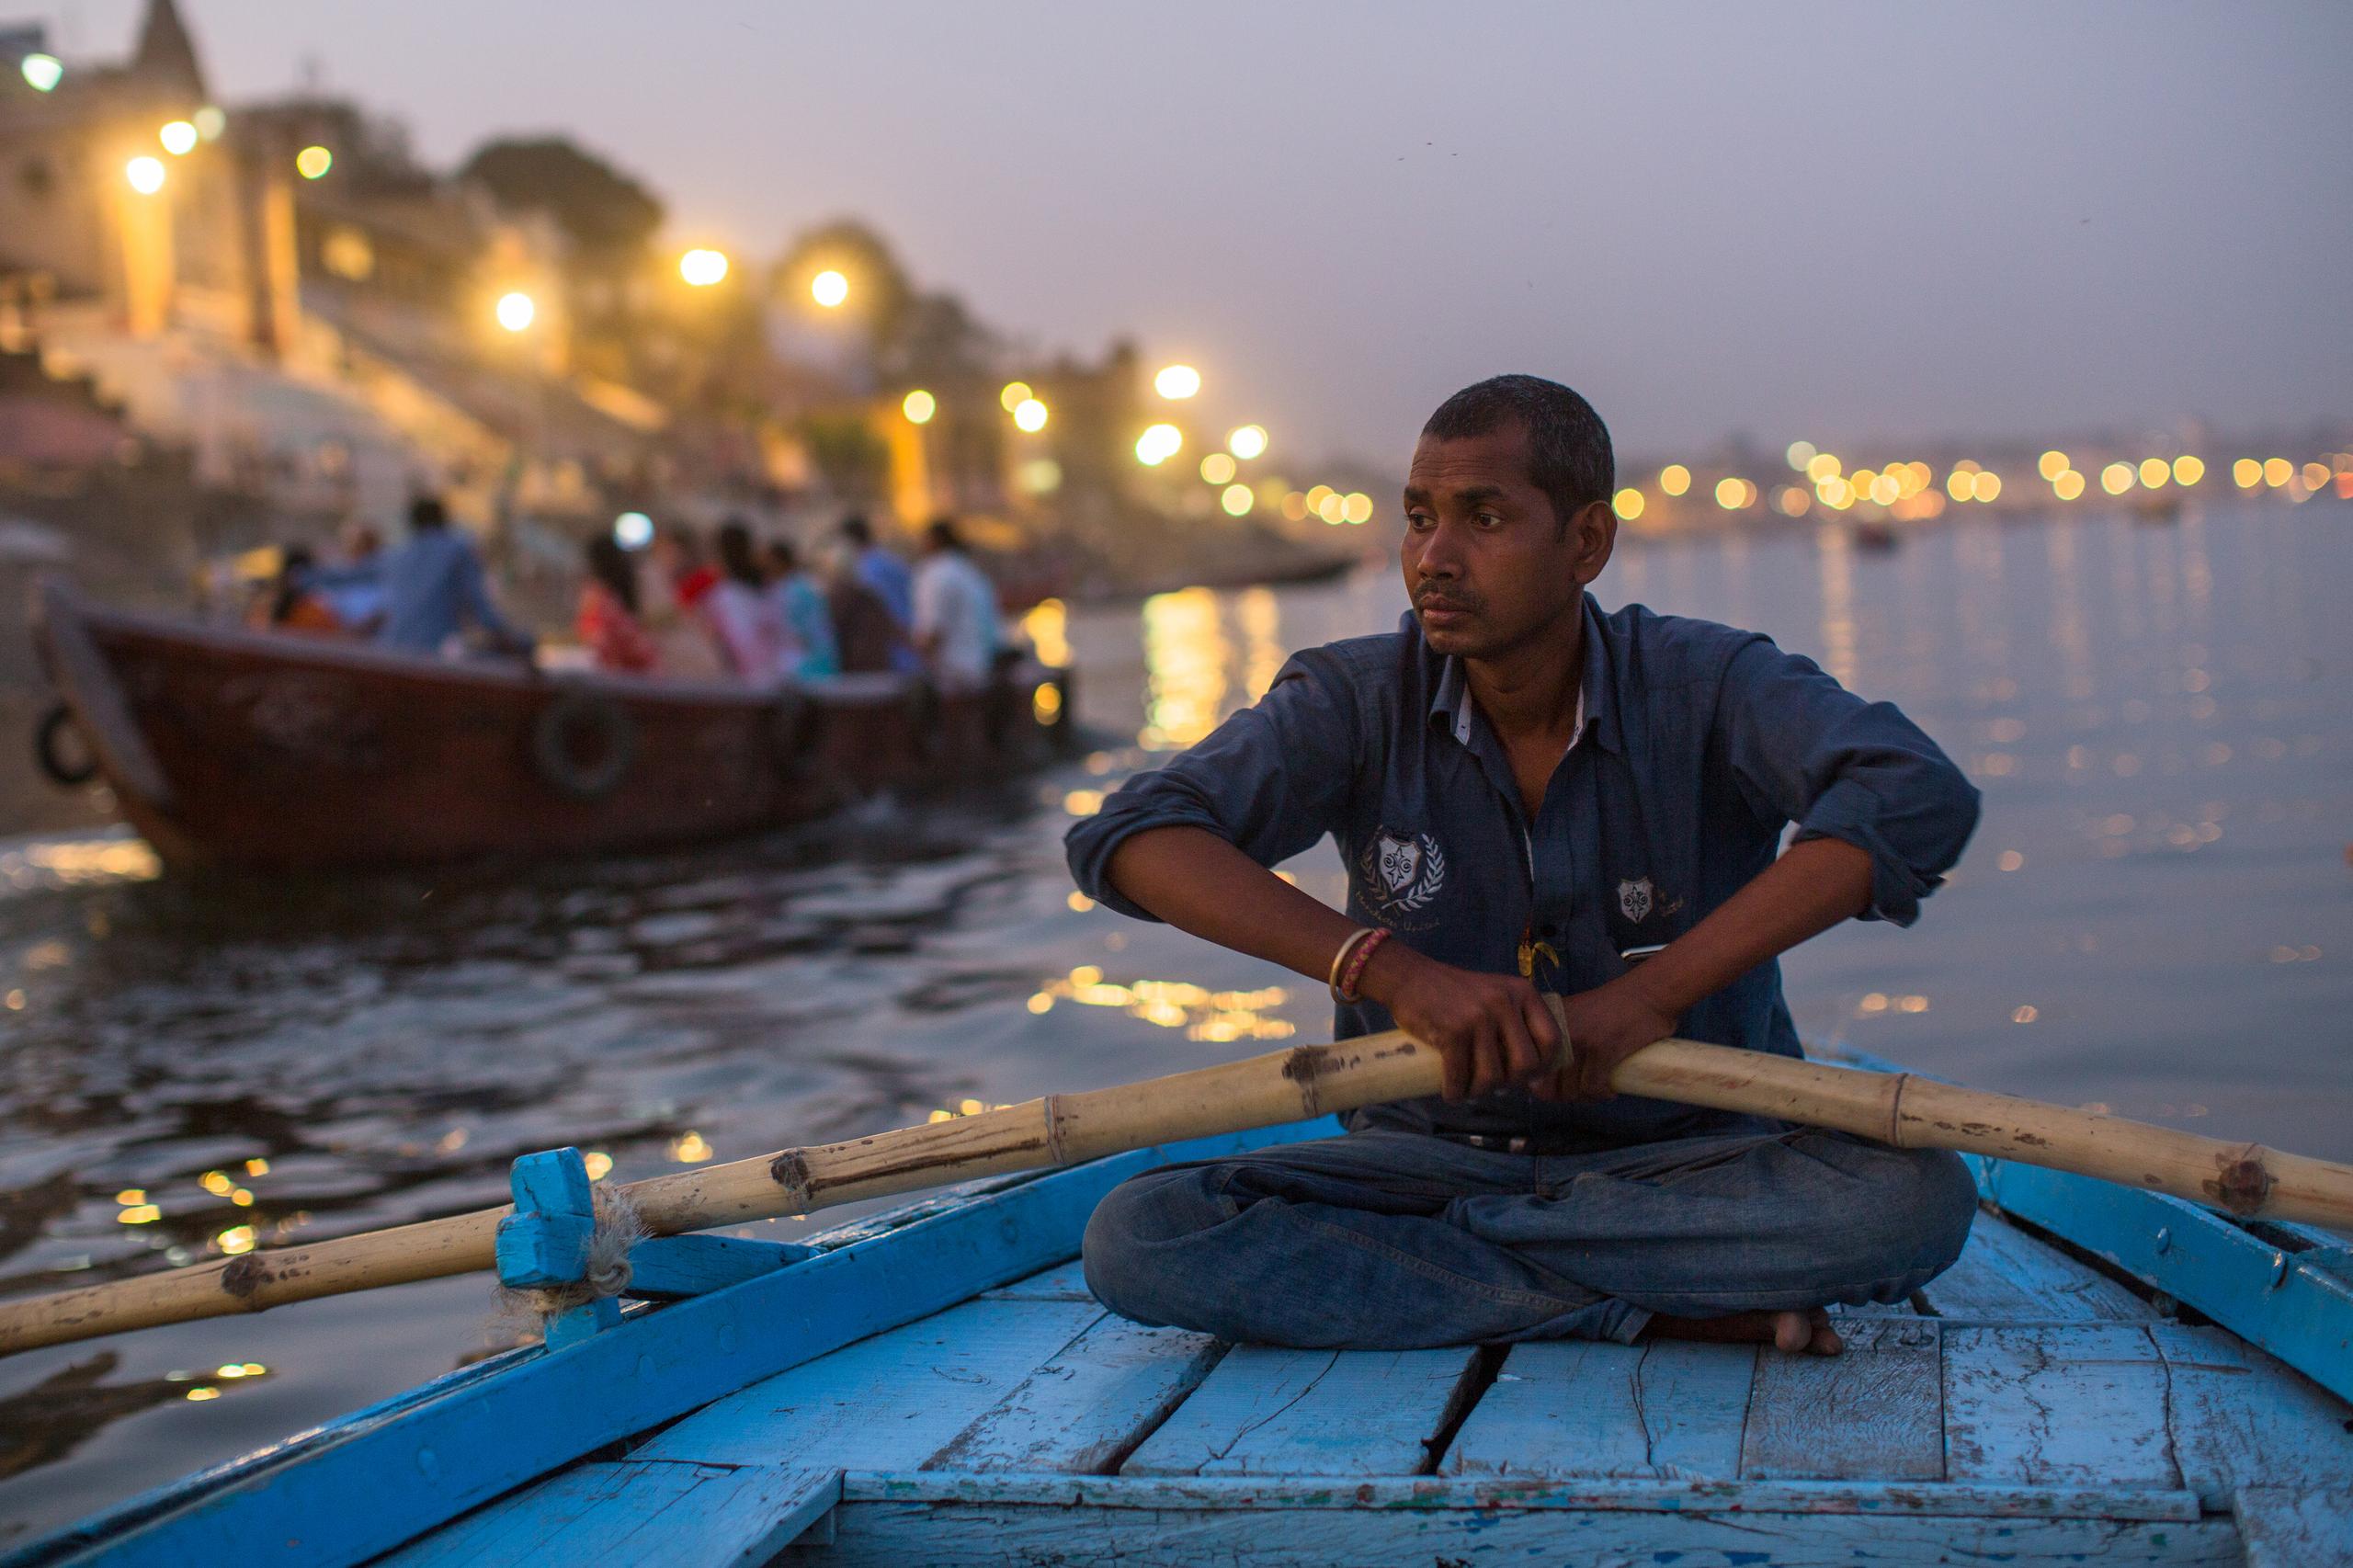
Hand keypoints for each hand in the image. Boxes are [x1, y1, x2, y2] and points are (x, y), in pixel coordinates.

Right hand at [1357, 943, 1560, 1100]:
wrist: (1410, 977)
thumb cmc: (1455, 993)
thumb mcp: (1496, 993)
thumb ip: (1516, 1020)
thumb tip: (1531, 1072)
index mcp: (1522, 993)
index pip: (1551, 1039)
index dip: (1543, 1065)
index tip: (1527, 1075)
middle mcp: (1504, 1003)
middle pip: (1525, 1064)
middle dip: (1511, 1083)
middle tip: (1496, 1085)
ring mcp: (1478, 1018)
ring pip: (1492, 1076)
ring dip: (1480, 1092)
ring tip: (1470, 1090)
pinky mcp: (1452, 1032)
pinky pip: (1460, 1077)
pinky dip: (1455, 1093)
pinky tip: (1452, 1094)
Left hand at [1531, 974, 1679, 1102]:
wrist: (1647, 995)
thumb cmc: (1612, 1008)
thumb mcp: (1574, 1015)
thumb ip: (1557, 1039)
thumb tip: (1539, 1079)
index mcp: (1546, 1022)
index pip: (1532, 1068)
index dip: (1543, 1086)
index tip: (1560, 1089)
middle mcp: (1556, 1031)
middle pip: (1548, 1084)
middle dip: (1564, 1096)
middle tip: (1582, 1093)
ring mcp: (1578, 1040)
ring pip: (1571, 1089)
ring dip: (1585, 1098)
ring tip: (1597, 1090)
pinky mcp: (1602, 1050)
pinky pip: (1593, 1087)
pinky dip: (1602, 1095)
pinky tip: (1610, 1090)